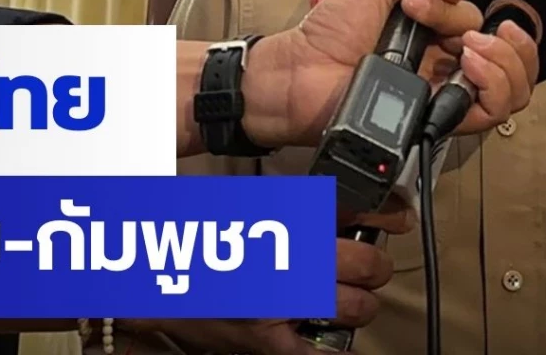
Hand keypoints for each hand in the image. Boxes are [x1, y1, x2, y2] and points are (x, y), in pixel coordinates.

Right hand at [130, 215, 402, 353]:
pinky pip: (318, 354)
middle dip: (374, 267)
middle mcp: (291, 260)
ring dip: (359, 304)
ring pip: (357, 309)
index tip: (396, 218)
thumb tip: (341, 209)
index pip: (356, 214)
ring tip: (350, 299)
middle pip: (368, 266)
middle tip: (368, 266)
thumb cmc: (197, 239)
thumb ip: (295, 207)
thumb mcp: (249, 205)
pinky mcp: (266, 342)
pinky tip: (327, 334)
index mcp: (286, 220)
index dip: (386, 216)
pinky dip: (330, 346)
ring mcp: (283, 305)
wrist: (150, 280)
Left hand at [243, 0, 540, 147]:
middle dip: (506, 39)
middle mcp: (449, 67)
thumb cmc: (330, 30)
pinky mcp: (439, 120)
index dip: (475, 10)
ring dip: (504, 60)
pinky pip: (489, 114)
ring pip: (512, 90)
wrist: (302, 72)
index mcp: (437, 35)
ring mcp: (446, 96)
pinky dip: (493, 84)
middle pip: (513, 61)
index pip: (489, 27)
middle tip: (467, 33)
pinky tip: (467, 64)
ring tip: (469, 48)